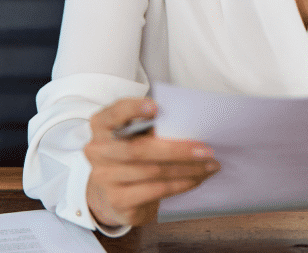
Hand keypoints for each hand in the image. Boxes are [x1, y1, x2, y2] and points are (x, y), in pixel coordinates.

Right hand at [85, 98, 218, 228]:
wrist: (113, 192)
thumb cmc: (131, 152)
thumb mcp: (133, 134)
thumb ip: (150, 126)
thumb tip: (190, 126)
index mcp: (102, 125)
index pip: (113, 114)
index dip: (133, 109)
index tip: (156, 107)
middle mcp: (97, 151)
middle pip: (140, 150)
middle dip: (178, 150)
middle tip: (206, 150)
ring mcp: (104, 177)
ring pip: (153, 172)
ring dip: (187, 169)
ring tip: (209, 165)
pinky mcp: (117, 200)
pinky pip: (155, 190)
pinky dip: (181, 184)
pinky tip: (196, 179)